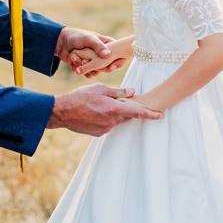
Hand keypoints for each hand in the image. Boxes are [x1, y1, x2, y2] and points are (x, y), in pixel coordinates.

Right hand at [48, 83, 162, 136]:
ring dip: (115, 113)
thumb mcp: (100, 89)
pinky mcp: (99, 133)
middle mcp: (112, 122)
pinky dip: (107, 118)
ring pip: (117, 120)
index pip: (138, 113)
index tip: (160, 115)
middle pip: (127, 116)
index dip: (151, 114)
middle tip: (121, 101)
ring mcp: (105, 129)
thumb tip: (132, 92)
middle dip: (128, 109)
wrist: (62, 112)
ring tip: (101, 105)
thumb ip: (118, 92)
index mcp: (114, 109)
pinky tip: (96, 112)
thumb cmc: (80, 97)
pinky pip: (108, 125)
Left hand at [56, 28, 119, 75]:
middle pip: (108, 66)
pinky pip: (88, 74)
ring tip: (78, 61)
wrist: (61, 42)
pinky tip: (74, 66)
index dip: (117, 62)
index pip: (118, 55)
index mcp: (107, 46)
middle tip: (86, 61)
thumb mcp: (88, 38)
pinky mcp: (86, 68)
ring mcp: (94, 62)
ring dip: (87, 69)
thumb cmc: (77, 36)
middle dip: (98, 67)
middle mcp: (102, 55)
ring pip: (97, 72)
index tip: (112, 66)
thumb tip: (108, 55)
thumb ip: (98, 46)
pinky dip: (81, 71)